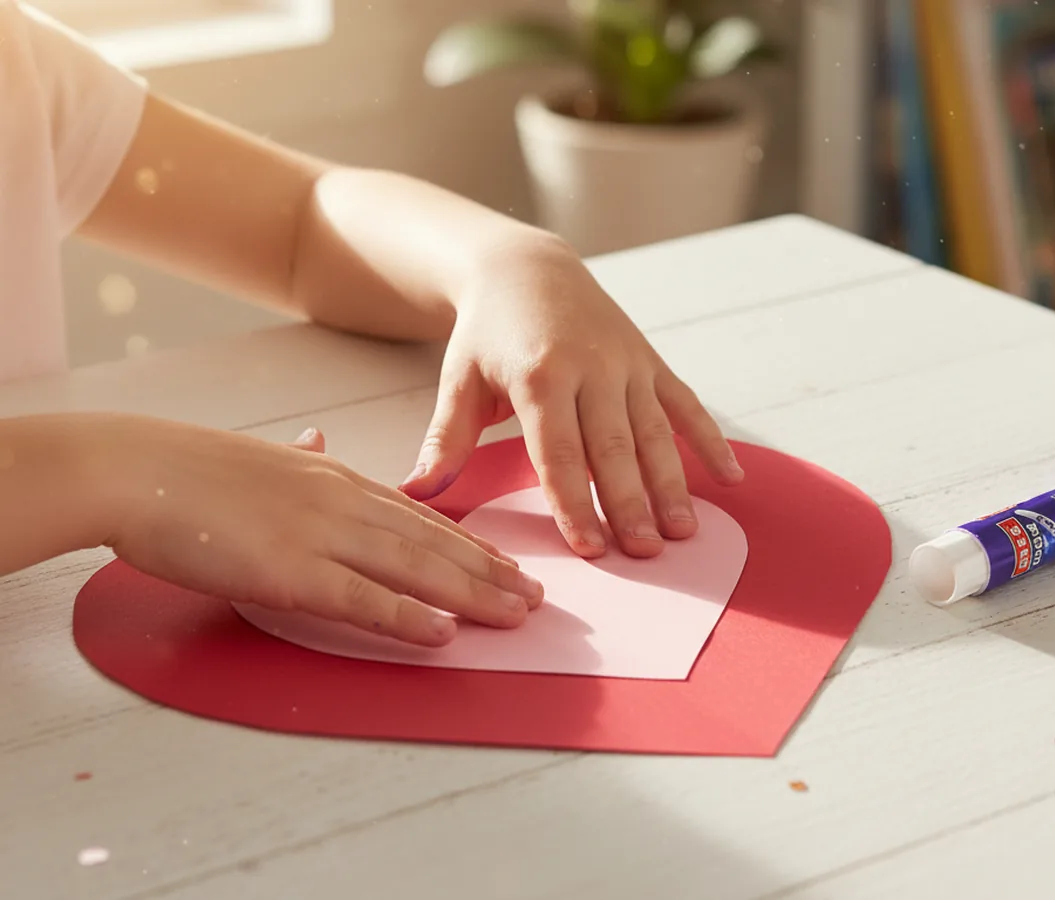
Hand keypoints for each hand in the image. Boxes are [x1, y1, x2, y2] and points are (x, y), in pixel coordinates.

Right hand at [92, 415, 542, 645]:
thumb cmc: (187, 468)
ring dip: (472, 594)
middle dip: (490, 572)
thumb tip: (322, 443)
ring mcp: (320, 534)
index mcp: (335, 478)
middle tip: (535, 596)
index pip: (419, 515)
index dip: (468, 544)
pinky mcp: (291, 569)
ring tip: (516, 613)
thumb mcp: (261, 453)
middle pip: (433, 541)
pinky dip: (409, 617)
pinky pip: (363, 599)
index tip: (503, 563)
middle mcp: (341, 502)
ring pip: (415, 567)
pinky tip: (445, 632)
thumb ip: (301, 458)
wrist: (134, 469)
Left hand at [400, 235, 744, 558]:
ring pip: (654, 430)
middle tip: (645, 551)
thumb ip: (447, 439)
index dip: (574, 501)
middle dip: (630, 501)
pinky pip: (685, 403)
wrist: (526, 267)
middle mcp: (590, 367)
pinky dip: (710, 440)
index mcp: (539, 375)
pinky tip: (730, 479)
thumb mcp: (459, 379)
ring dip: (671, 481)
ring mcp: (626, 362)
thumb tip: (417, 493)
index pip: (558, 451)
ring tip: (684, 530)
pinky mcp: (649, 359)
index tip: (589, 547)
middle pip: (613, 446)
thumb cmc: (487, 333)